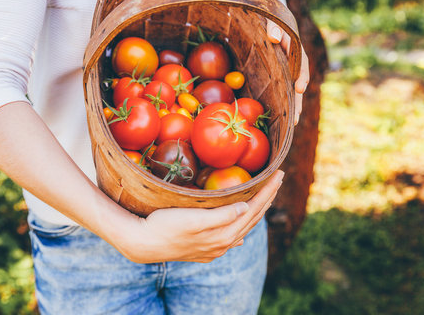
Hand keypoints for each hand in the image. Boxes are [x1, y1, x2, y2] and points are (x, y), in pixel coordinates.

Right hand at [116, 170, 284, 262]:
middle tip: (278, 180)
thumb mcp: (193, 219)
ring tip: (265, 199)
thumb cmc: (166, 226)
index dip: (267, 191)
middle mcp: (223, 242)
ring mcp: (214, 247)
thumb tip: (246, 208)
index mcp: (224, 233)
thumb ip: (221, 216)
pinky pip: (230, 237)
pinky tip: (240, 232)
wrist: (144, 243)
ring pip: (243, 228)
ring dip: (256, 212)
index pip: (253, 209)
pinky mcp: (205, 248)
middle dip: (267, 198)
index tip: (278, 174)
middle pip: (252, 218)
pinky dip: (240, 228)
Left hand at [267, 20, 309, 124]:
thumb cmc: (271, 20)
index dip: (302, 76)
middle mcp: (295, 61)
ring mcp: (289, 70)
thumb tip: (274, 37)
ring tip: (294, 122)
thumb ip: (274, 27)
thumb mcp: (272, 20)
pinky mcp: (281, 75)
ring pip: (293, 89)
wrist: (272, 21)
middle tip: (296, 117)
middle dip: (298, 100)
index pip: (301, 63)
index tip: (299, 88)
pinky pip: (284, 89)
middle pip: (299, 82)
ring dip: (294, 105)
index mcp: (295, 48)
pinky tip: (283, 116)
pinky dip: (285, 102)